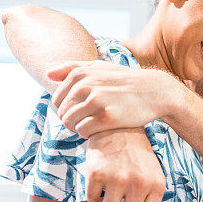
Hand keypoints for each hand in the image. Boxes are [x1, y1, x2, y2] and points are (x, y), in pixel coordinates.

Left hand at [47, 61, 180, 137]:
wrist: (154, 91)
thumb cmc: (125, 80)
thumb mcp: (99, 67)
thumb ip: (72, 68)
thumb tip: (48, 73)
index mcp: (80, 74)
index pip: (57, 99)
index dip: (69, 108)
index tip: (85, 109)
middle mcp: (85, 86)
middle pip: (62, 113)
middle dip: (73, 119)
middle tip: (92, 119)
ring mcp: (96, 101)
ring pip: (70, 123)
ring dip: (80, 128)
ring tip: (95, 124)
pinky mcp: (107, 117)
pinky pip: (84, 131)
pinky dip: (89, 134)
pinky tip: (101, 129)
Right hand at [85, 129, 165, 201]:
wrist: (118, 125)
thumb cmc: (136, 153)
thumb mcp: (151, 173)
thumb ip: (151, 199)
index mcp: (156, 184)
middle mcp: (139, 182)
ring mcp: (117, 177)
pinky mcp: (97, 172)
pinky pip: (91, 199)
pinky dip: (92, 199)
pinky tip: (97, 190)